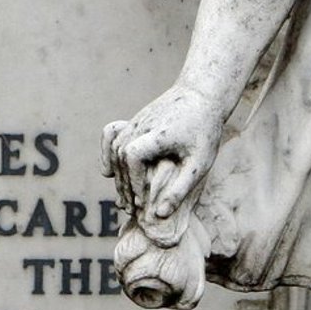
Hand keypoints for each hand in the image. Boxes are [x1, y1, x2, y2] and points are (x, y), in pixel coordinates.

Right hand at [101, 84, 223, 224]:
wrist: (200, 95)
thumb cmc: (204, 131)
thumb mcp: (199, 163)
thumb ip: (180, 189)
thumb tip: (159, 214)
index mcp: (159, 135)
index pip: (133, 156)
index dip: (133, 181)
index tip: (142, 201)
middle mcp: (141, 126)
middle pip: (120, 156)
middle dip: (124, 185)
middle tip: (132, 209)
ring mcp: (135, 121)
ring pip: (114, 149)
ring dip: (118, 175)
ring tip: (126, 198)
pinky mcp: (133, 121)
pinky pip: (111, 137)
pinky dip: (106, 154)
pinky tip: (107, 172)